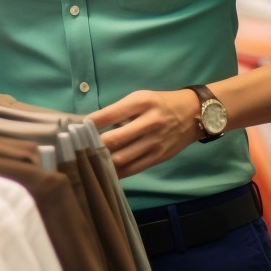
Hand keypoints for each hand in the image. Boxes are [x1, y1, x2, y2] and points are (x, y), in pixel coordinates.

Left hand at [86, 89, 201, 177]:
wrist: (193, 114)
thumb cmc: (159, 104)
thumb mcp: (139, 98)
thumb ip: (118, 110)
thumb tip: (91, 124)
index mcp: (141, 103)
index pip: (111, 114)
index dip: (91, 122)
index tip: (77, 128)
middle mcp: (149, 123)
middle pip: (115, 139)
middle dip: (94, 145)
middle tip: (79, 147)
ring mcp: (155, 142)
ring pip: (123, 158)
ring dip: (103, 161)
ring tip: (87, 161)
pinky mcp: (158, 157)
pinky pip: (134, 168)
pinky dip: (117, 172)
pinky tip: (104, 171)